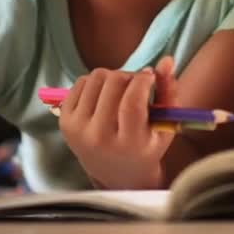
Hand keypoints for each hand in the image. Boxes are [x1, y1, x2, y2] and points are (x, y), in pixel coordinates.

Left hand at [59, 57, 177, 188]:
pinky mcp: (64, 121)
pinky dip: (96, 82)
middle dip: (130, 76)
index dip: (143, 80)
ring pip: (96, 77)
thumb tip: (166, 60)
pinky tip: (105, 96)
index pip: (132, 101)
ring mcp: (78, 129)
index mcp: (128, 144)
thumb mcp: (165, 126)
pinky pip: (81, 82)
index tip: (150, 76)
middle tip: (137, 84)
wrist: (115, 173)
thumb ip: (169, 91)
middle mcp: (99, 138)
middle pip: (113, 83)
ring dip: (113, 76)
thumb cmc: (146, 146)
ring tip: (122, 90)